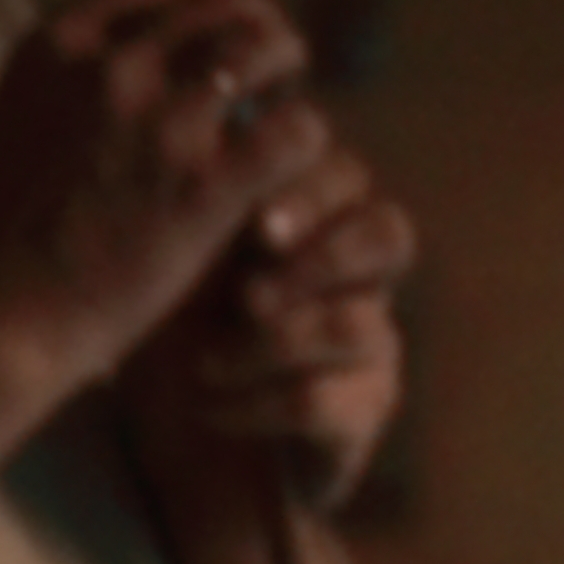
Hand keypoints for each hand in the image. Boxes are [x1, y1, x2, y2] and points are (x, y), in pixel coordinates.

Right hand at [0, 0, 330, 393]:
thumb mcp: (1, 126)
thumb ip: (52, 88)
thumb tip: (82, 75)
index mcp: (56, 45)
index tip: (226, 16)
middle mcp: (114, 66)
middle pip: (225, 6)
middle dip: (259, 30)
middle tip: (275, 70)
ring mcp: (165, 121)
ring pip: (269, 49)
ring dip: (290, 75)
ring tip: (290, 110)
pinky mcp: (211, 184)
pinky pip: (298, 129)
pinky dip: (306, 144)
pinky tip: (295, 173)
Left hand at [126, 138, 416, 514]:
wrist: (183, 439)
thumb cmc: (174, 328)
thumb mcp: (177, 253)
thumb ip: (198, 195)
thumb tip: (186, 124)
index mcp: (313, 222)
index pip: (348, 180)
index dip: (313, 197)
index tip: (256, 227)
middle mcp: (359, 276)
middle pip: (389, 235)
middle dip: (321, 259)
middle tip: (252, 296)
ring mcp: (372, 347)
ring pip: (355, 325)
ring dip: (269, 345)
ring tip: (205, 365)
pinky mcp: (365, 413)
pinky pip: (322, 401)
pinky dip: (255, 406)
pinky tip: (211, 411)